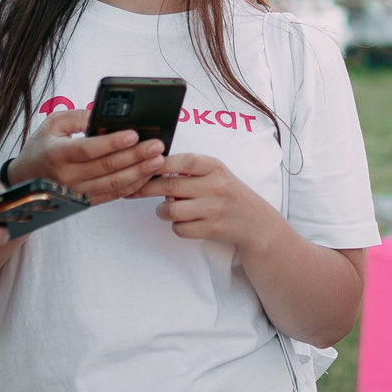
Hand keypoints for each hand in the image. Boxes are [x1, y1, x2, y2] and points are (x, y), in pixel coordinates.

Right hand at [4, 110, 166, 204]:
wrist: (24, 180)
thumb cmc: (40, 148)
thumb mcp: (52, 124)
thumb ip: (78, 117)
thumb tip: (103, 115)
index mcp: (57, 154)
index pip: (89, 149)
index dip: (112, 142)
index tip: (134, 134)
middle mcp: (66, 176)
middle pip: (107, 167)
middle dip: (136, 156)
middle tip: (156, 146)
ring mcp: (76, 192)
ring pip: (113, 184)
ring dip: (139, 172)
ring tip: (157, 160)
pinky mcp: (84, 202)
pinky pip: (111, 196)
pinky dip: (131, 187)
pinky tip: (145, 176)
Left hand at [150, 152, 272, 248]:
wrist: (256, 223)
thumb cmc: (230, 195)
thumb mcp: (217, 174)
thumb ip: (191, 169)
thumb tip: (154, 167)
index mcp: (215, 167)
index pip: (181, 161)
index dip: (158, 163)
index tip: (141, 165)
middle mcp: (216, 186)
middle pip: (169, 187)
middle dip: (146, 189)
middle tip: (135, 190)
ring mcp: (214, 209)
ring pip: (171, 210)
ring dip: (161, 211)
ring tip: (165, 210)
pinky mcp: (212, 229)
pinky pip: (180, 229)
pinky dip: (176, 226)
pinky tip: (183, 222)